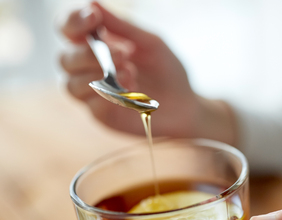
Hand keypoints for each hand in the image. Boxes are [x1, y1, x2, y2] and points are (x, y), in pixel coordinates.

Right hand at [59, 2, 235, 143]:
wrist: (185, 105)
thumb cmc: (166, 70)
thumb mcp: (150, 43)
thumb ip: (123, 27)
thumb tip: (93, 4)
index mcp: (96, 44)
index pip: (67, 28)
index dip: (72, 21)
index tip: (93, 17)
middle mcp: (87, 68)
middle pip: (65, 59)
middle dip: (89, 55)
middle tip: (123, 55)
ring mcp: (93, 93)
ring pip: (71, 85)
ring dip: (98, 76)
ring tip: (130, 73)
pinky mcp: (102, 115)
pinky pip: (92, 106)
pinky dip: (109, 97)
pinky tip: (131, 92)